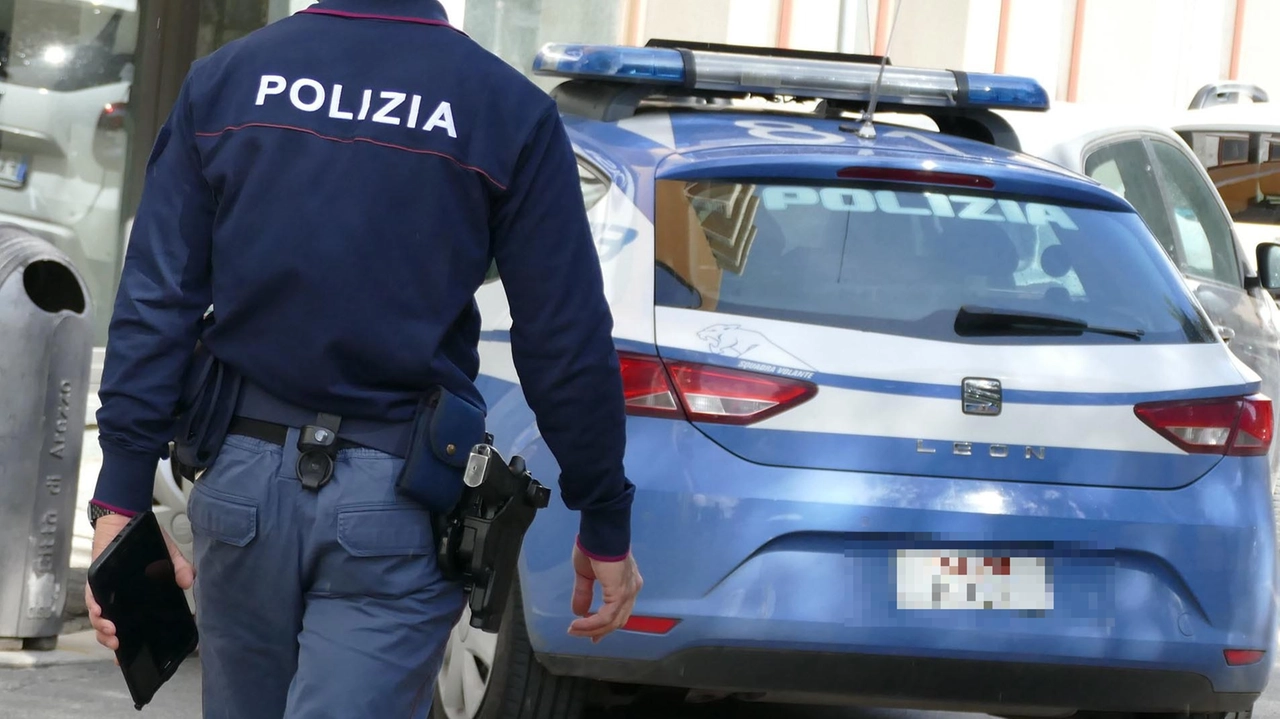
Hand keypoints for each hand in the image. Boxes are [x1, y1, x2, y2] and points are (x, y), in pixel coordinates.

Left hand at [86, 513, 195, 658]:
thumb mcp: (169, 556)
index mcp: (136, 599)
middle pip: (111, 628)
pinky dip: (95, 607)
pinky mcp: (95, 581)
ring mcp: (107, 592)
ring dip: (103, 629)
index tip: (129, 659)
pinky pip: (92, 598)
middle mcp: (119, 599)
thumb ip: (180, 569)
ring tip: (113, 632)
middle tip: (120, 648)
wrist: (126, 519)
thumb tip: (189, 582)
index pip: (131, 625)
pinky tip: (100, 612)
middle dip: (113, 641)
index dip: (129, 644)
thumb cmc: (146, 541)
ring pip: (99, 618)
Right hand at [568, 541, 641, 642]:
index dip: (606, 624)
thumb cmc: (593, 548)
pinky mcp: (619, 594)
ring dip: (591, 629)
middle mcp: (631, 589)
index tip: (592, 635)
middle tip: (582, 635)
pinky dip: (590, 624)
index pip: (620, 610)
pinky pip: (605, 617)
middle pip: (618, 620)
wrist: (599, 534)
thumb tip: (578, 612)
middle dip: (599, 631)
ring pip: (612, 622)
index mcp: (627, 582)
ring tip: (574, 630)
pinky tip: (577, 624)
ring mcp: (627, 593)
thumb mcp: (585, 575)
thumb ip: (584, 593)